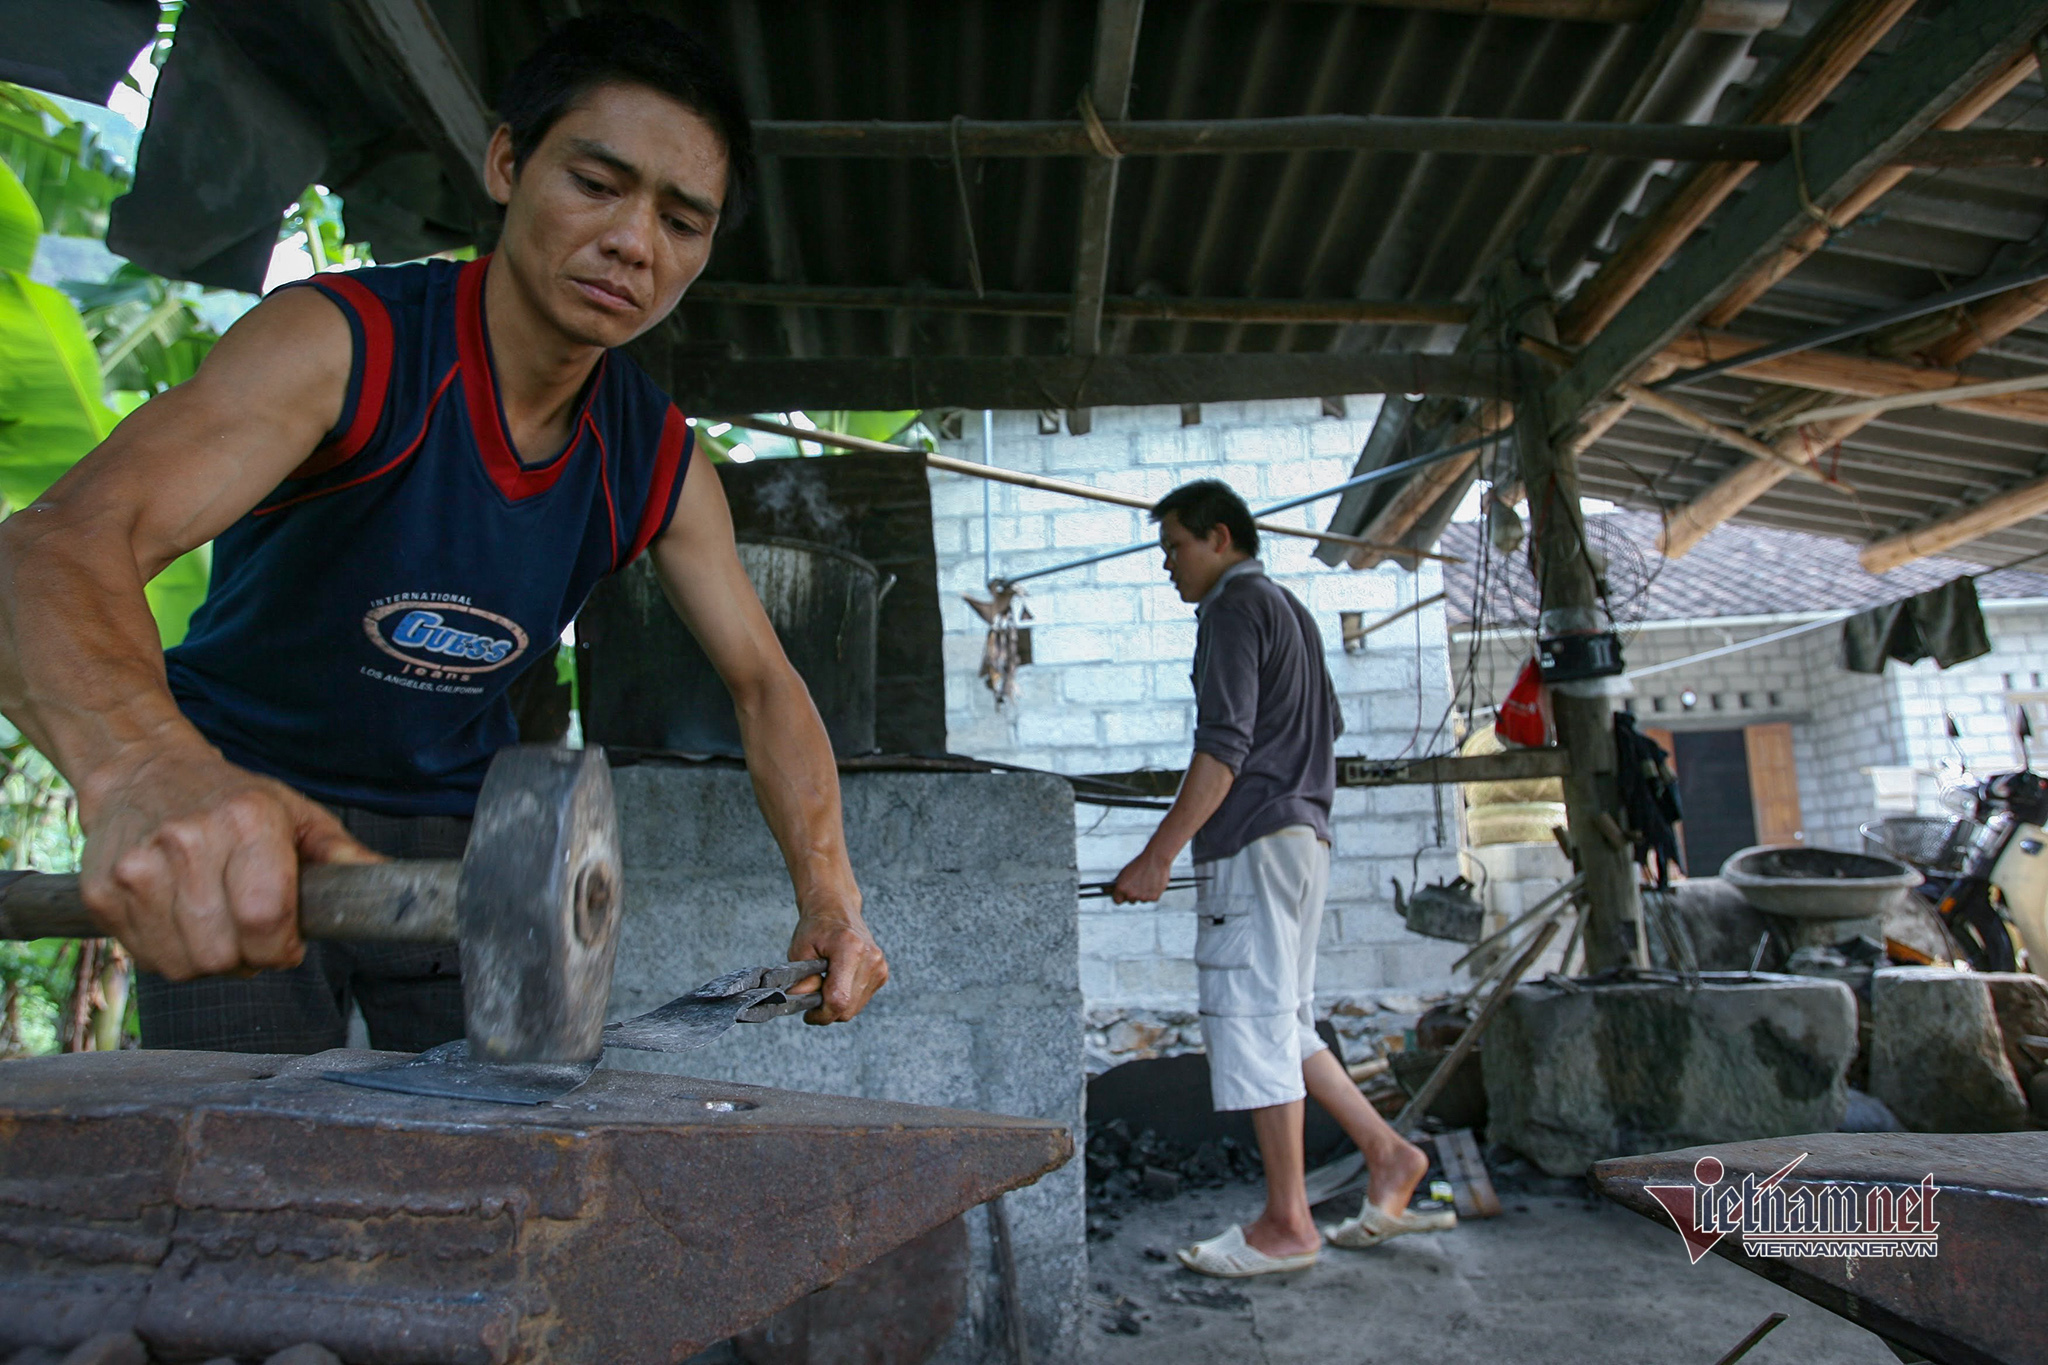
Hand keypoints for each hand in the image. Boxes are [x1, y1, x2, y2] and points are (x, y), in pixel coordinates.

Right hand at [77, 744, 379, 979]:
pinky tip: (180, 919)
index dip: (282, 947)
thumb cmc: (230, 798)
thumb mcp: (295, 812)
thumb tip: (392, 886)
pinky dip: (171, 954)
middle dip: (247, 957)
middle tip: (249, 931)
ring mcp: (138, 868)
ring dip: (209, 960)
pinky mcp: (103, 892)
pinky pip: (148, 959)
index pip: (265, 918)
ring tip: (216, 923)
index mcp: (245, 821)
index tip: (286, 942)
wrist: (141, 769)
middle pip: (223, 953)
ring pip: (185, 965)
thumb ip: (340, 855)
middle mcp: (187, 842)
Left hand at [787, 907, 887, 1023]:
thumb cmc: (817, 927)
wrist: (837, 908)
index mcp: (850, 949)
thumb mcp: (799, 950)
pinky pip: (861, 1000)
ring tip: (825, 983)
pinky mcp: (882, 973)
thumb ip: (800, 978)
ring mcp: (880, 966)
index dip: (822, 1014)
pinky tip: (839, 980)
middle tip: (812, 997)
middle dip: (827, 1011)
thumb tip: (800, 999)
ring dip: (837, 1004)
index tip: (809, 1014)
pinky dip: (847, 997)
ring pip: (855, 1008)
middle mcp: (870, 958)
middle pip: (848, 1008)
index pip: (839, 999)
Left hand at [1111, 851, 1173, 903]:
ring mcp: (1142, 898)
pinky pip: (1151, 898)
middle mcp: (1131, 895)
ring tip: (1148, 881)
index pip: (1117, 900)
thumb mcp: (1125, 873)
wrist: (1156, 858)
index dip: (1120, 897)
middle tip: (1138, 885)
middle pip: (1131, 900)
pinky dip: (1153, 893)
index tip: (1123, 895)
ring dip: (1144, 894)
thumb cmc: (1139, 864)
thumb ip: (1118, 884)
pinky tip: (1154, 884)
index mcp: (1121, 888)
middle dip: (1134, 895)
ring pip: (1142, 900)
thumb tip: (1105, 891)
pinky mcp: (1154, 898)